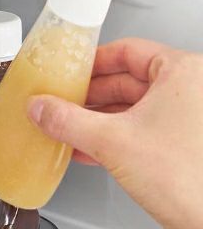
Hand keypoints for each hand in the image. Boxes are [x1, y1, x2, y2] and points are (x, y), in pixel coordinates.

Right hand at [27, 38, 202, 228]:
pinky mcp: (179, 145)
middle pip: (127, 80)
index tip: (69, 71)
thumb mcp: (111, 141)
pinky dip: (111, 137)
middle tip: (61, 101)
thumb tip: (41, 109)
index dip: (92, 61)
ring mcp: (186, 119)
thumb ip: (67, 121)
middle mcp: (190, 92)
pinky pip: (138, 130)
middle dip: (89, 96)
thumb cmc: (189, 178)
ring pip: (131, 109)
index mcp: (184, 74)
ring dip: (96, 119)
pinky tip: (86, 148)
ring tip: (67, 126)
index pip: (128, 50)